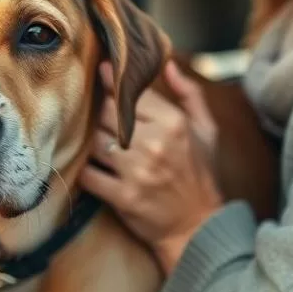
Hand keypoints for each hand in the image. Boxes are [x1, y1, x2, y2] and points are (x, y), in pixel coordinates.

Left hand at [80, 60, 223, 274]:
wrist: (198, 226)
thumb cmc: (201, 174)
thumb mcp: (206, 130)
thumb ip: (189, 93)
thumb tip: (167, 65)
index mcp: (174, 123)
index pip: (130, 94)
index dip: (111, 82)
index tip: (100, 71)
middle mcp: (154, 144)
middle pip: (106, 114)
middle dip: (98, 112)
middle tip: (93, 110)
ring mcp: (137, 171)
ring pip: (94, 142)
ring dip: (91, 141)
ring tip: (96, 141)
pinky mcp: (123, 197)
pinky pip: (88, 174)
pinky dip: (85, 170)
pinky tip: (92, 167)